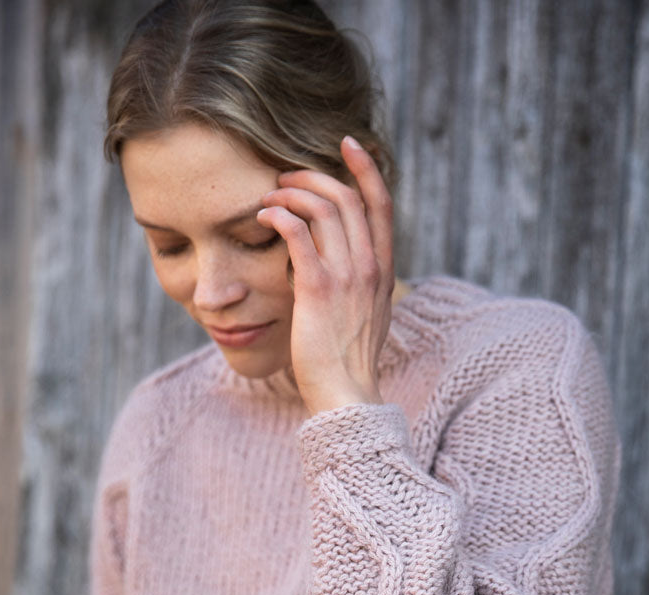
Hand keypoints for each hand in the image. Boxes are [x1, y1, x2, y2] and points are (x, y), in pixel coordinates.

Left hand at [256, 136, 394, 415]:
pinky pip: (298, 233)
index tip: (348, 145)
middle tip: (286, 176)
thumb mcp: (365, 317)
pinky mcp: (318, 288)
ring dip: (293, 192)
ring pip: (325, 208)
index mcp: (382, 271)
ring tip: (271, 196)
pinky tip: (265, 215)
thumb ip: (360, 286)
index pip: (382, 205)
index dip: (366, 169)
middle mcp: (369, 267)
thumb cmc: (347, 363)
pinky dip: (281, 214)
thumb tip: (344, 268)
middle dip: (315, 177)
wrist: (346, 395)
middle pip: (349, 198)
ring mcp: (347, 276)